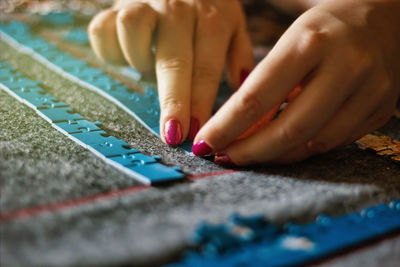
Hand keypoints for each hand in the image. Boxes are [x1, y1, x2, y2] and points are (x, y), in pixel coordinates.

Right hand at [88, 0, 253, 144]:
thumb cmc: (204, 7)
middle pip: (173, 59)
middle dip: (173, 100)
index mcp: (211, 19)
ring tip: (147, 68)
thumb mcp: (232, 22)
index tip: (198, 135)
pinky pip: (102, 29)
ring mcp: (144, 4)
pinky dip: (109, 49)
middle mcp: (178, 9)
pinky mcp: (115, 5)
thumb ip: (239, 52)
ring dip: (138, 59)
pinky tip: (126, 55)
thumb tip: (243, 85)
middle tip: (172, 134)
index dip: (200, 103)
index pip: (206, 67)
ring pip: (132, 30)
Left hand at [193, 0, 399, 164]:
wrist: (381, 19)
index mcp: (309, 41)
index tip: (204, 145)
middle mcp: (345, 66)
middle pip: (288, 130)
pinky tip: (283, 146)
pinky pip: (334, 144)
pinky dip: (302, 150)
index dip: (226, 128)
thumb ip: (263, 89)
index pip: (257, 97)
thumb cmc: (322, 30)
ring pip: (314, 144)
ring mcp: (370, 90)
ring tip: (250, 153)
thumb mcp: (287, 46)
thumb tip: (237, 135)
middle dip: (249, 152)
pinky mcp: (381, 109)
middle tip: (225, 158)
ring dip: (275, 156)